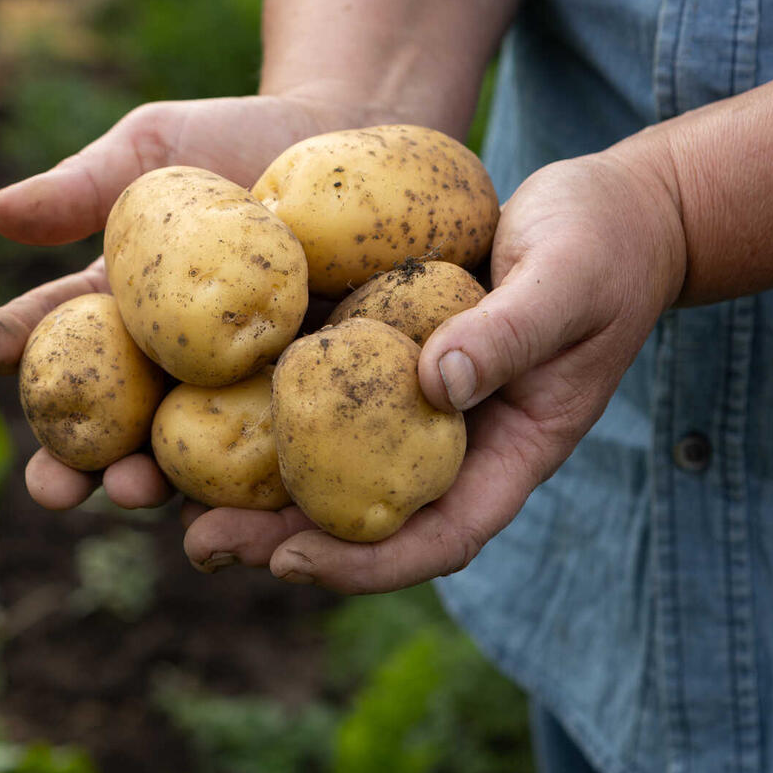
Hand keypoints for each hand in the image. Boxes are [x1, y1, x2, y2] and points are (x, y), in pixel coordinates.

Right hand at [0, 92, 376, 509]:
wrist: (349, 138)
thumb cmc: (236, 140)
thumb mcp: (155, 151)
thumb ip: (83, 185)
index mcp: (115, 311)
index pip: (51, 333)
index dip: (14, 341)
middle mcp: (162, 366)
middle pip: (105, 424)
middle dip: (71, 462)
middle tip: (52, 483)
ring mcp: (231, 390)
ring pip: (180, 454)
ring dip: (149, 484)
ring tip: (132, 490)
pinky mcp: (298, 399)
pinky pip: (272, 449)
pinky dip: (247, 487)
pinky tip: (232, 507)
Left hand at [185, 147, 686, 591]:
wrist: (604, 209)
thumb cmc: (602, 244)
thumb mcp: (567, 280)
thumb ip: (511, 331)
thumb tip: (433, 382)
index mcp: (507, 451)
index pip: (438, 536)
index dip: (365, 562)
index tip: (291, 562)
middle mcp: (449, 441)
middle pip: (362, 515)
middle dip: (282, 541)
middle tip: (200, 545)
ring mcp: (410, 401)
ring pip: (328, 465)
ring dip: (254, 488)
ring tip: (168, 495)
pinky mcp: (381, 353)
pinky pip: (319, 394)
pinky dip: (262, 408)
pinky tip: (195, 406)